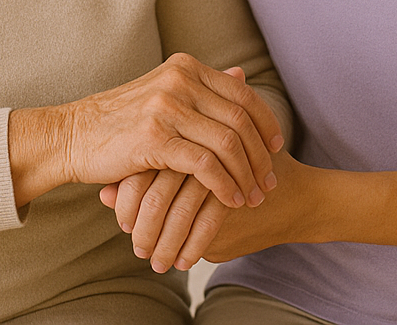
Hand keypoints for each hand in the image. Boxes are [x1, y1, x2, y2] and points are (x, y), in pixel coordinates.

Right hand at [13, 54, 282, 208]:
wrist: (73, 135)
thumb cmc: (121, 121)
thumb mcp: (164, 93)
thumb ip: (202, 87)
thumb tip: (242, 74)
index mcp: (185, 68)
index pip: (243, 94)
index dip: (266, 123)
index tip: (277, 148)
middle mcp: (180, 81)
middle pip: (240, 120)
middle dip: (261, 155)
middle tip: (270, 182)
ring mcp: (167, 107)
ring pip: (227, 143)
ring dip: (246, 175)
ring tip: (254, 197)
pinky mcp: (156, 139)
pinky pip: (205, 165)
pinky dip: (225, 186)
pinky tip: (231, 202)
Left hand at [101, 146, 307, 271]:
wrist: (293, 198)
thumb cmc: (225, 175)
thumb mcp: (188, 175)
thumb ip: (145, 179)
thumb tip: (104, 196)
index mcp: (189, 134)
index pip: (147, 167)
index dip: (131, 197)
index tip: (125, 223)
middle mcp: (203, 150)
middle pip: (159, 191)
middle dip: (145, 227)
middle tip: (138, 247)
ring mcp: (219, 175)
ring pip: (178, 213)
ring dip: (164, 243)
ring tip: (155, 261)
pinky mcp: (236, 201)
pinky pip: (201, 230)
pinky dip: (188, 249)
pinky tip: (182, 261)